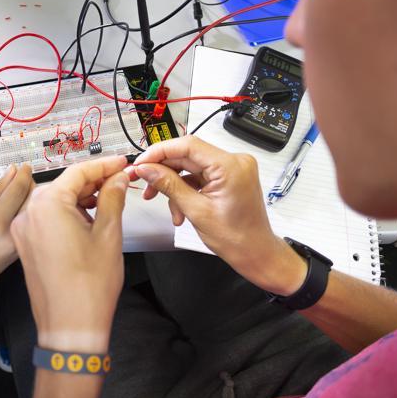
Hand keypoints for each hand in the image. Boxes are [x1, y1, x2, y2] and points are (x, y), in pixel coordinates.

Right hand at [0, 164, 33, 315]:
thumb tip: (12, 173)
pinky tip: (21, 209)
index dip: (23, 175)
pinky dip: (30, 213)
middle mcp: (13, 235)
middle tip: (23, 177)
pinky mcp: (24, 251)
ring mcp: (21, 245)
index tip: (25, 166)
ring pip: (35, 213)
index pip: (18, 191)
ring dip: (32, 198)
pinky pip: (32, 225)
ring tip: (20, 193)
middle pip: (32, 201)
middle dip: (31, 185)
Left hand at [11, 156, 129, 353]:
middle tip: (119, 180)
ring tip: (108, 199)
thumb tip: (117, 179)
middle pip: (64, 183)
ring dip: (80, 197)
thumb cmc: (88, 287)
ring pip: (55, 200)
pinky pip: (46, 217)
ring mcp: (23, 229)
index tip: (121, 163)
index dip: (104, 165)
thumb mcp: (108, 234)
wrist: (70, 327)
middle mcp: (28, 213)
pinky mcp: (25, 244)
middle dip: (92, 180)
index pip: (78, 172)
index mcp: (47, 204)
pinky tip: (88, 217)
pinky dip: (67, 212)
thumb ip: (112, 198)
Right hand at [132, 136, 306, 295]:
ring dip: (174, 185)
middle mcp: (235, 161)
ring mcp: (232, 168)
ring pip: (190, 167)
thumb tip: (147, 168)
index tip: (142, 162)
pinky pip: (199, 175)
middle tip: (145, 183)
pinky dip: (186, 189)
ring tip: (167, 207)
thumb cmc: (237, 238)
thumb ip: (169, 185)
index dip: (160, 152)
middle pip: (187, 155)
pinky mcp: (228, 176)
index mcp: (231, 166)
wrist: (254, 252)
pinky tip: (180, 208)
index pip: (188, 145)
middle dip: (164, 171)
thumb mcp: (195, 210)